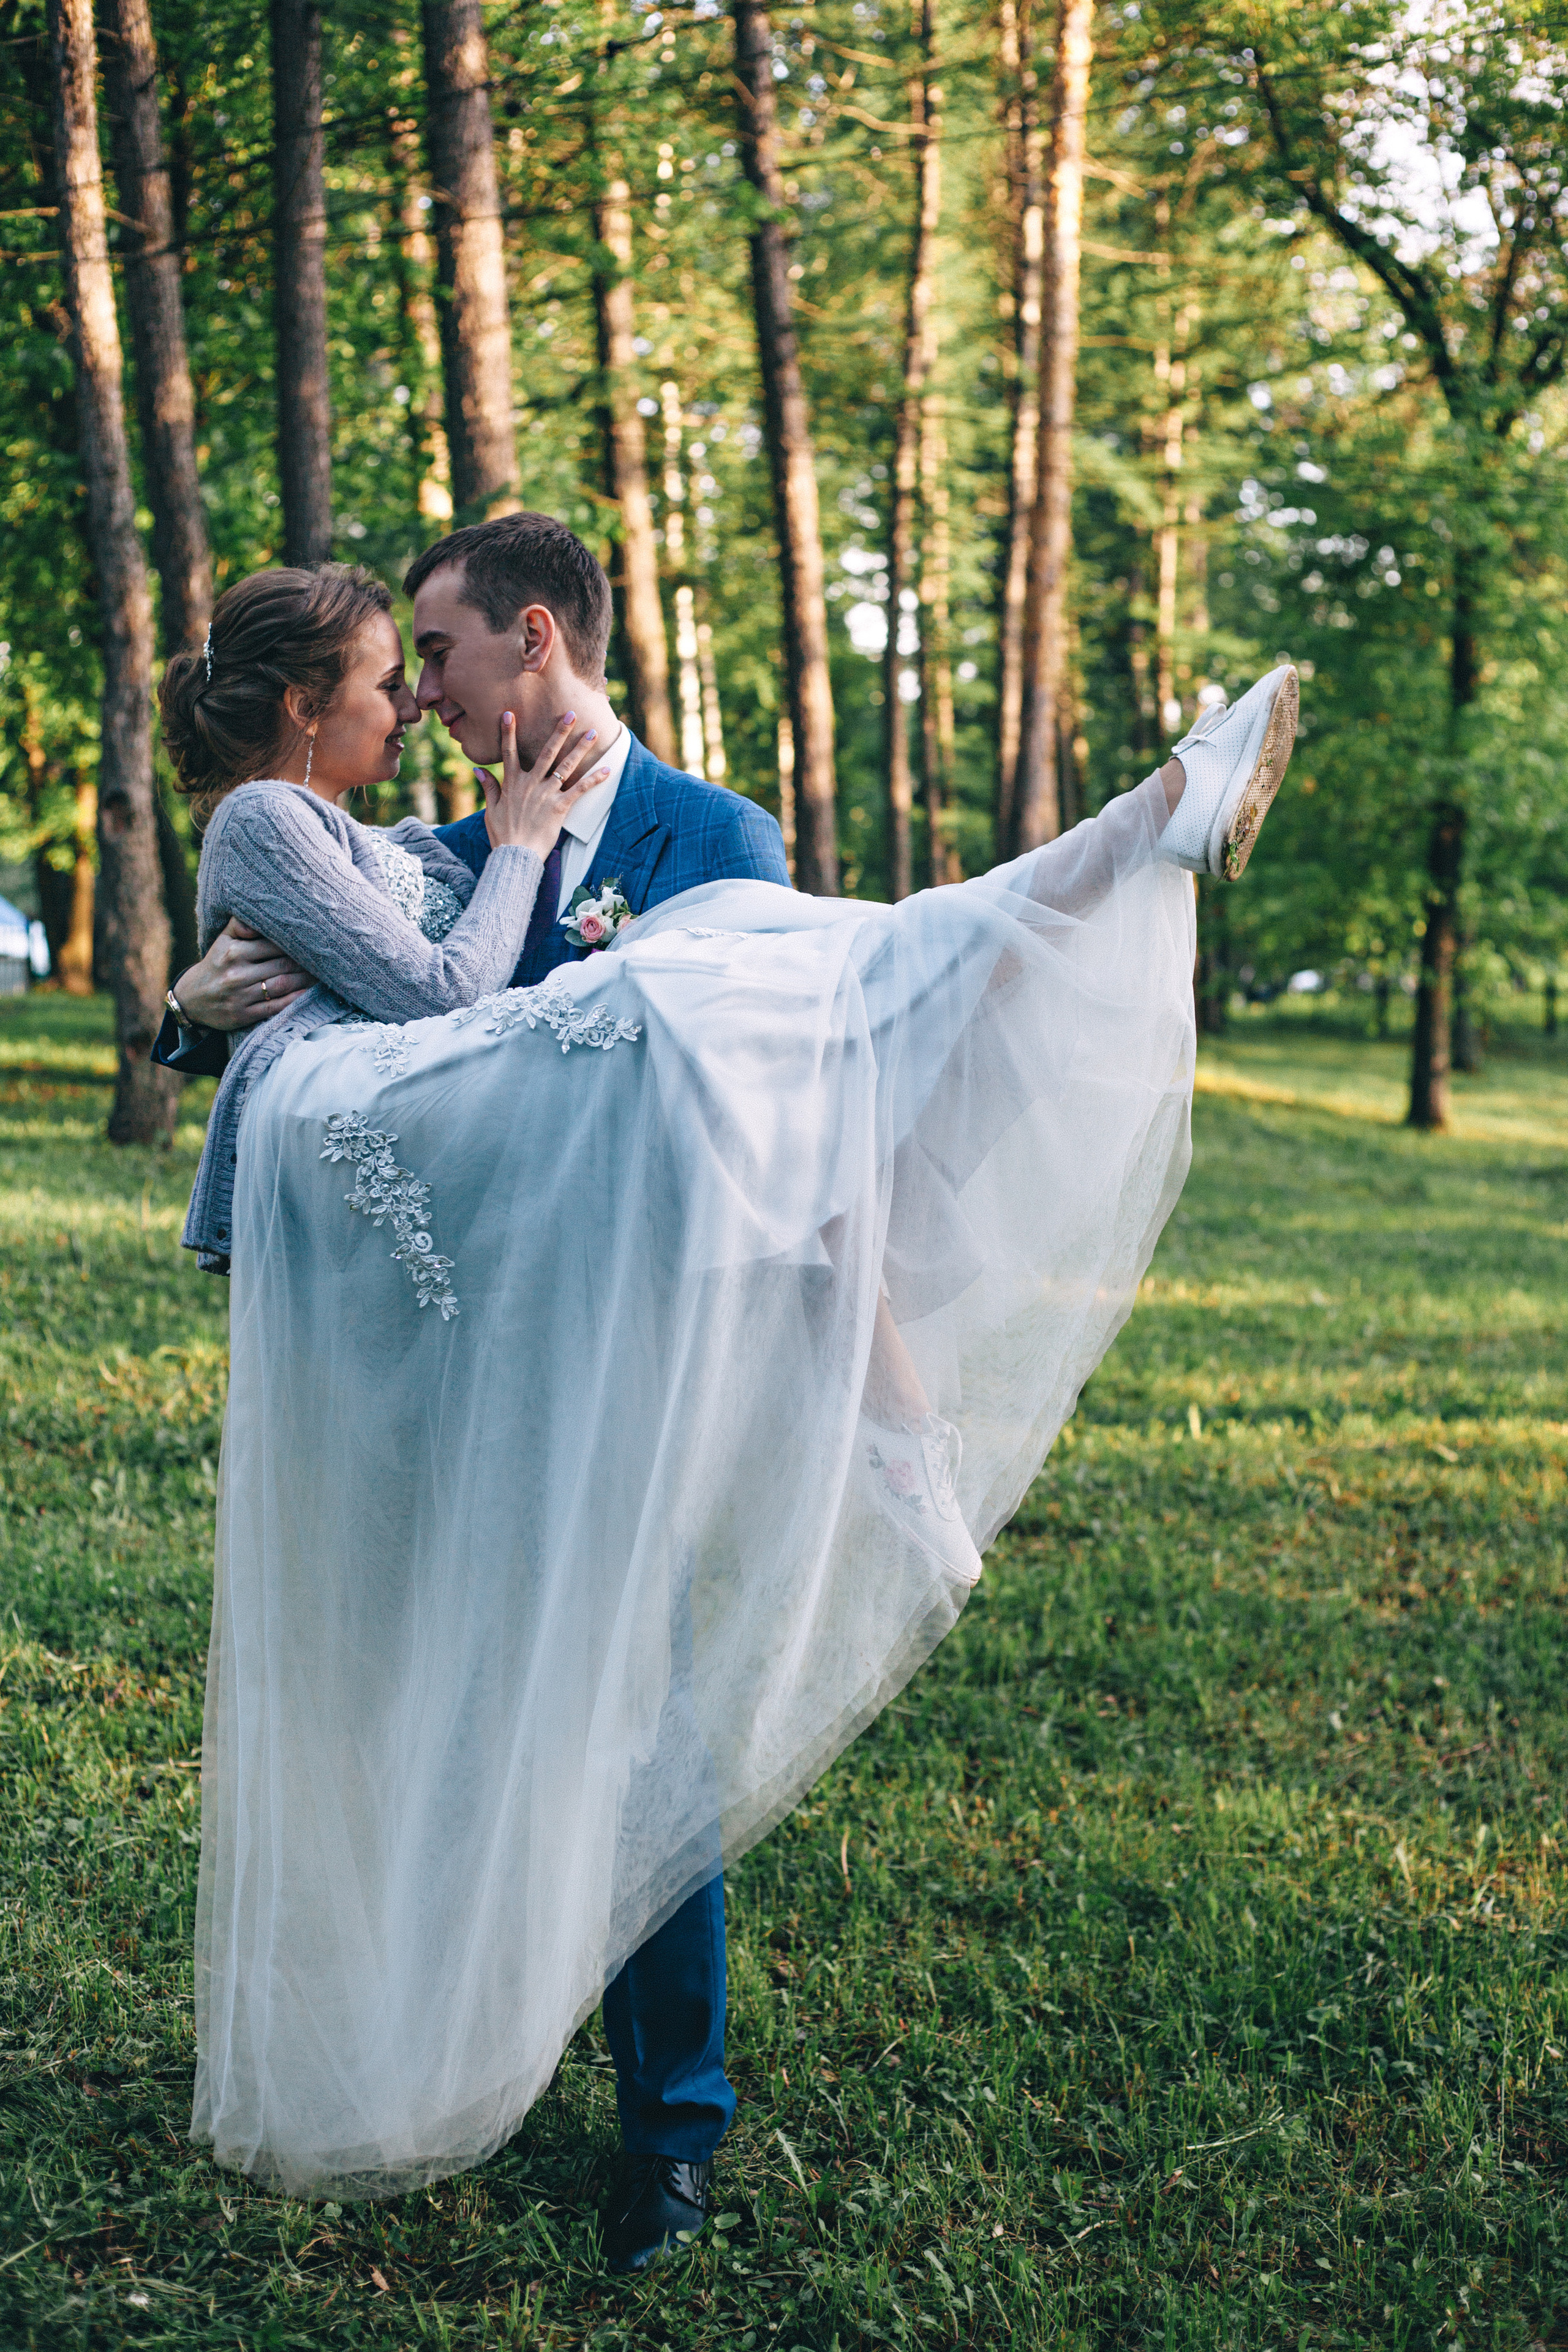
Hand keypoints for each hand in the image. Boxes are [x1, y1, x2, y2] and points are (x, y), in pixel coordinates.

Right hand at [171, 918, 313, 1031]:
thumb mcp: (222, 941)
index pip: (273, 944)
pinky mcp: (244, 1015)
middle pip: (282, 965)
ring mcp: (241, 996)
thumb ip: (241, 925)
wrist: (191, 999)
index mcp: (233, 951)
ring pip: (282, 985)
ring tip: (324, 973)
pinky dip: (295, 999)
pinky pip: (276, 1006)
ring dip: (306, 979)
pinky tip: (309, 993)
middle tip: (327, 957)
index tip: (315, 940)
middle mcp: (236, 973)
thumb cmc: (215, 965)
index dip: (296, 942)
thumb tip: (261, 912)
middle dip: (307, 961)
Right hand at [479, 712, 610, 858]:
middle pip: (546, 752)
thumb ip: (489, 786)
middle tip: (571, 714)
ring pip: (565, 766)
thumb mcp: (491, 809)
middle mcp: (530, 784)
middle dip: (559, 732)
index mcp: (512, 783)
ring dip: (580, 749)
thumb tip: (477, 769)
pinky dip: (594, 780)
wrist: (516, 854)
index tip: (510, 713)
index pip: (508, 752)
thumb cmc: (503, 834)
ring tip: (593, 733)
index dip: (508, 733)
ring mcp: (546, 794)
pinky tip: (607, 769)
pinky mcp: (559, 807)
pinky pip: (579, 790)